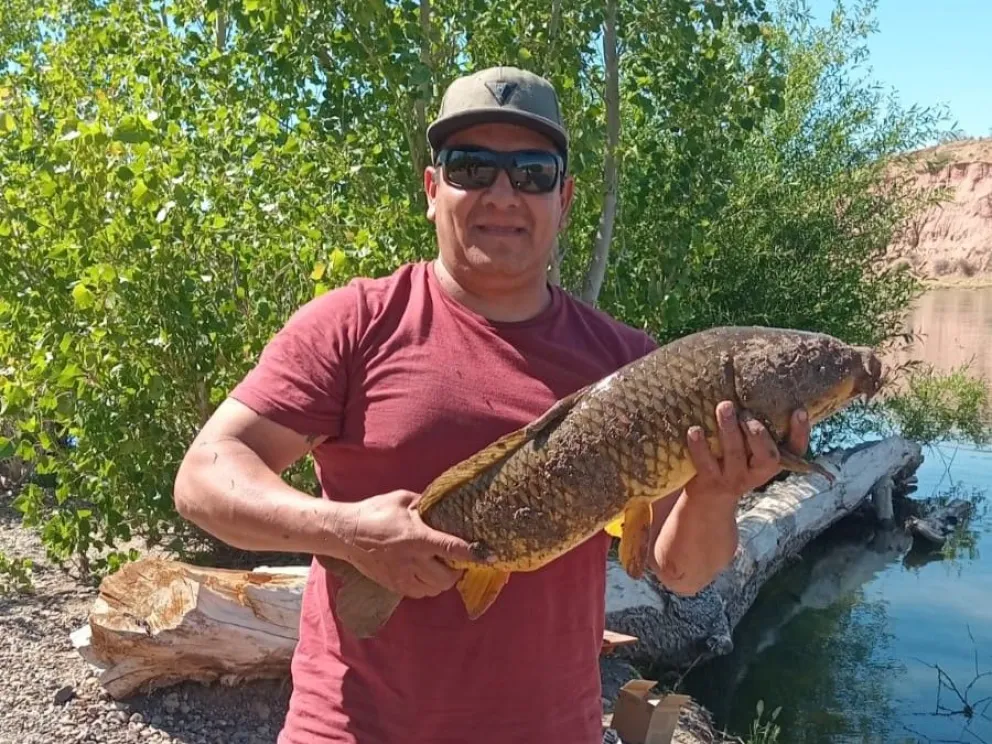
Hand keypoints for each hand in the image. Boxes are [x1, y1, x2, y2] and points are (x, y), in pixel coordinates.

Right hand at [339, 489, 478, 598]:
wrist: (347, 534)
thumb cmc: (376, 512)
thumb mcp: (403, 499)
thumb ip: (426, 504)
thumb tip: (443, 505)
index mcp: (418, 538)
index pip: (453, 549)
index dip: (474, 553)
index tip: (490, 555)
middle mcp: (413, 560)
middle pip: (448, 577)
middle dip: (457, 570)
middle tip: (454, 558)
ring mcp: (403, 576)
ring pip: (436, 588)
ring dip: (443, 579)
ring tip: (439, 565)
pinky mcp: (395, 585)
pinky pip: (421, 593)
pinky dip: (428, 586)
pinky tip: (424, 572)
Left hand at [684, 401, 810, 505]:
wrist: (708, 497)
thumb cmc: (733, 459)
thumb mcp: (750, 448)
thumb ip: (755, 424)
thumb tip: (755, 379)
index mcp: (773, 461)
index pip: (795, 450)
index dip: (800, 432)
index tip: (799, 410)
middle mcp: (757, 472)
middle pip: (766, 456)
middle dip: (758, 434)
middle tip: (748, 414)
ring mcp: (734, 478)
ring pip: (734, 455)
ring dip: (729, 430)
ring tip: (724, 406)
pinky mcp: (710, 481)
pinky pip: (705, 463)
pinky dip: (699, 446)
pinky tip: (695, 429)